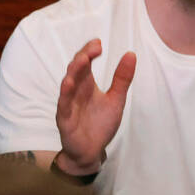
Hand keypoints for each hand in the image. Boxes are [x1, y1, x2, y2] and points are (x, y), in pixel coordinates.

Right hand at [56, 39, 135, 172]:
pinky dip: (65, 94)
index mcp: (86, 84)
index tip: (98, 43)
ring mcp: (69, 104)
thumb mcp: (116, 99)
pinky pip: (63, 105)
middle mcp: (76, 91)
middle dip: (83, 57)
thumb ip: (122, 79)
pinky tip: (68, 84)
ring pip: (68, 84)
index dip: (89, 51)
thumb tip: (131, 54)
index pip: (85, 62)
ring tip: (81, 60)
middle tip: (94, 48)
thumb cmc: (100, 124)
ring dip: (73, 72)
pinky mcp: (65, 119)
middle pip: (76, 69)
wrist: (91, 151)